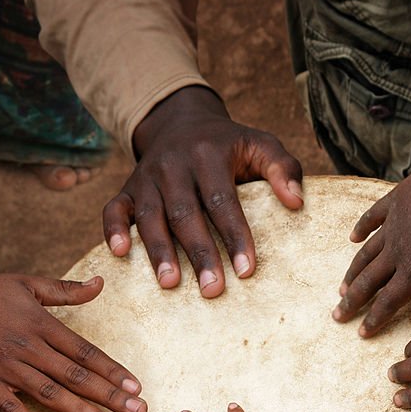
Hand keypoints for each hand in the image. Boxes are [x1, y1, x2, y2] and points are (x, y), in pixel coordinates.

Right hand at [0, 271, 144, 411]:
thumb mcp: (27, 284)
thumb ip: (66, 290)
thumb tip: (101, 283)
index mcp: (42, 324)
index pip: (86, 351)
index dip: (112, 370)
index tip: (136, 386)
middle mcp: (28, 347)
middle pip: (76, 375)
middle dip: (110, 396)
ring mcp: (5, 367)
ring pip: (50, 393)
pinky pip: (8, 406)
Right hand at [103, 86, 303, 297]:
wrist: (181, 122)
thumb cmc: (229, 145)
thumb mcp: (261, 144)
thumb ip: (284, 168)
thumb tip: (297, 202)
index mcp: (209, 155)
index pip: (222, 200)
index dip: (235, 236)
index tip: (247, 270)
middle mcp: (173, 165)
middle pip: (186, 214)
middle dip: (200, 253)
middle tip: (213, 290)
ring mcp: (147, 177)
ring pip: (150, 217)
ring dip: (159, 251)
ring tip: (171, 284)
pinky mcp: (128, 188)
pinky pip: (114, 209)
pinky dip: (113, 230)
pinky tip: (120, 254)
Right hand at [333, 88, 410, 336]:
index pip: (389, 301)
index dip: (374, 319)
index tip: (360, 332)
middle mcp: (397, 251)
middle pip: (369, 281)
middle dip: (352, 301)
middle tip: (337, 315)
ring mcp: (392, 225)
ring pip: (366, 254)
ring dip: (352, 273)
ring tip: (342, 288)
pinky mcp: (394, 202)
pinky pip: (371, 218)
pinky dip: (361, 229)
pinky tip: (353, 238)